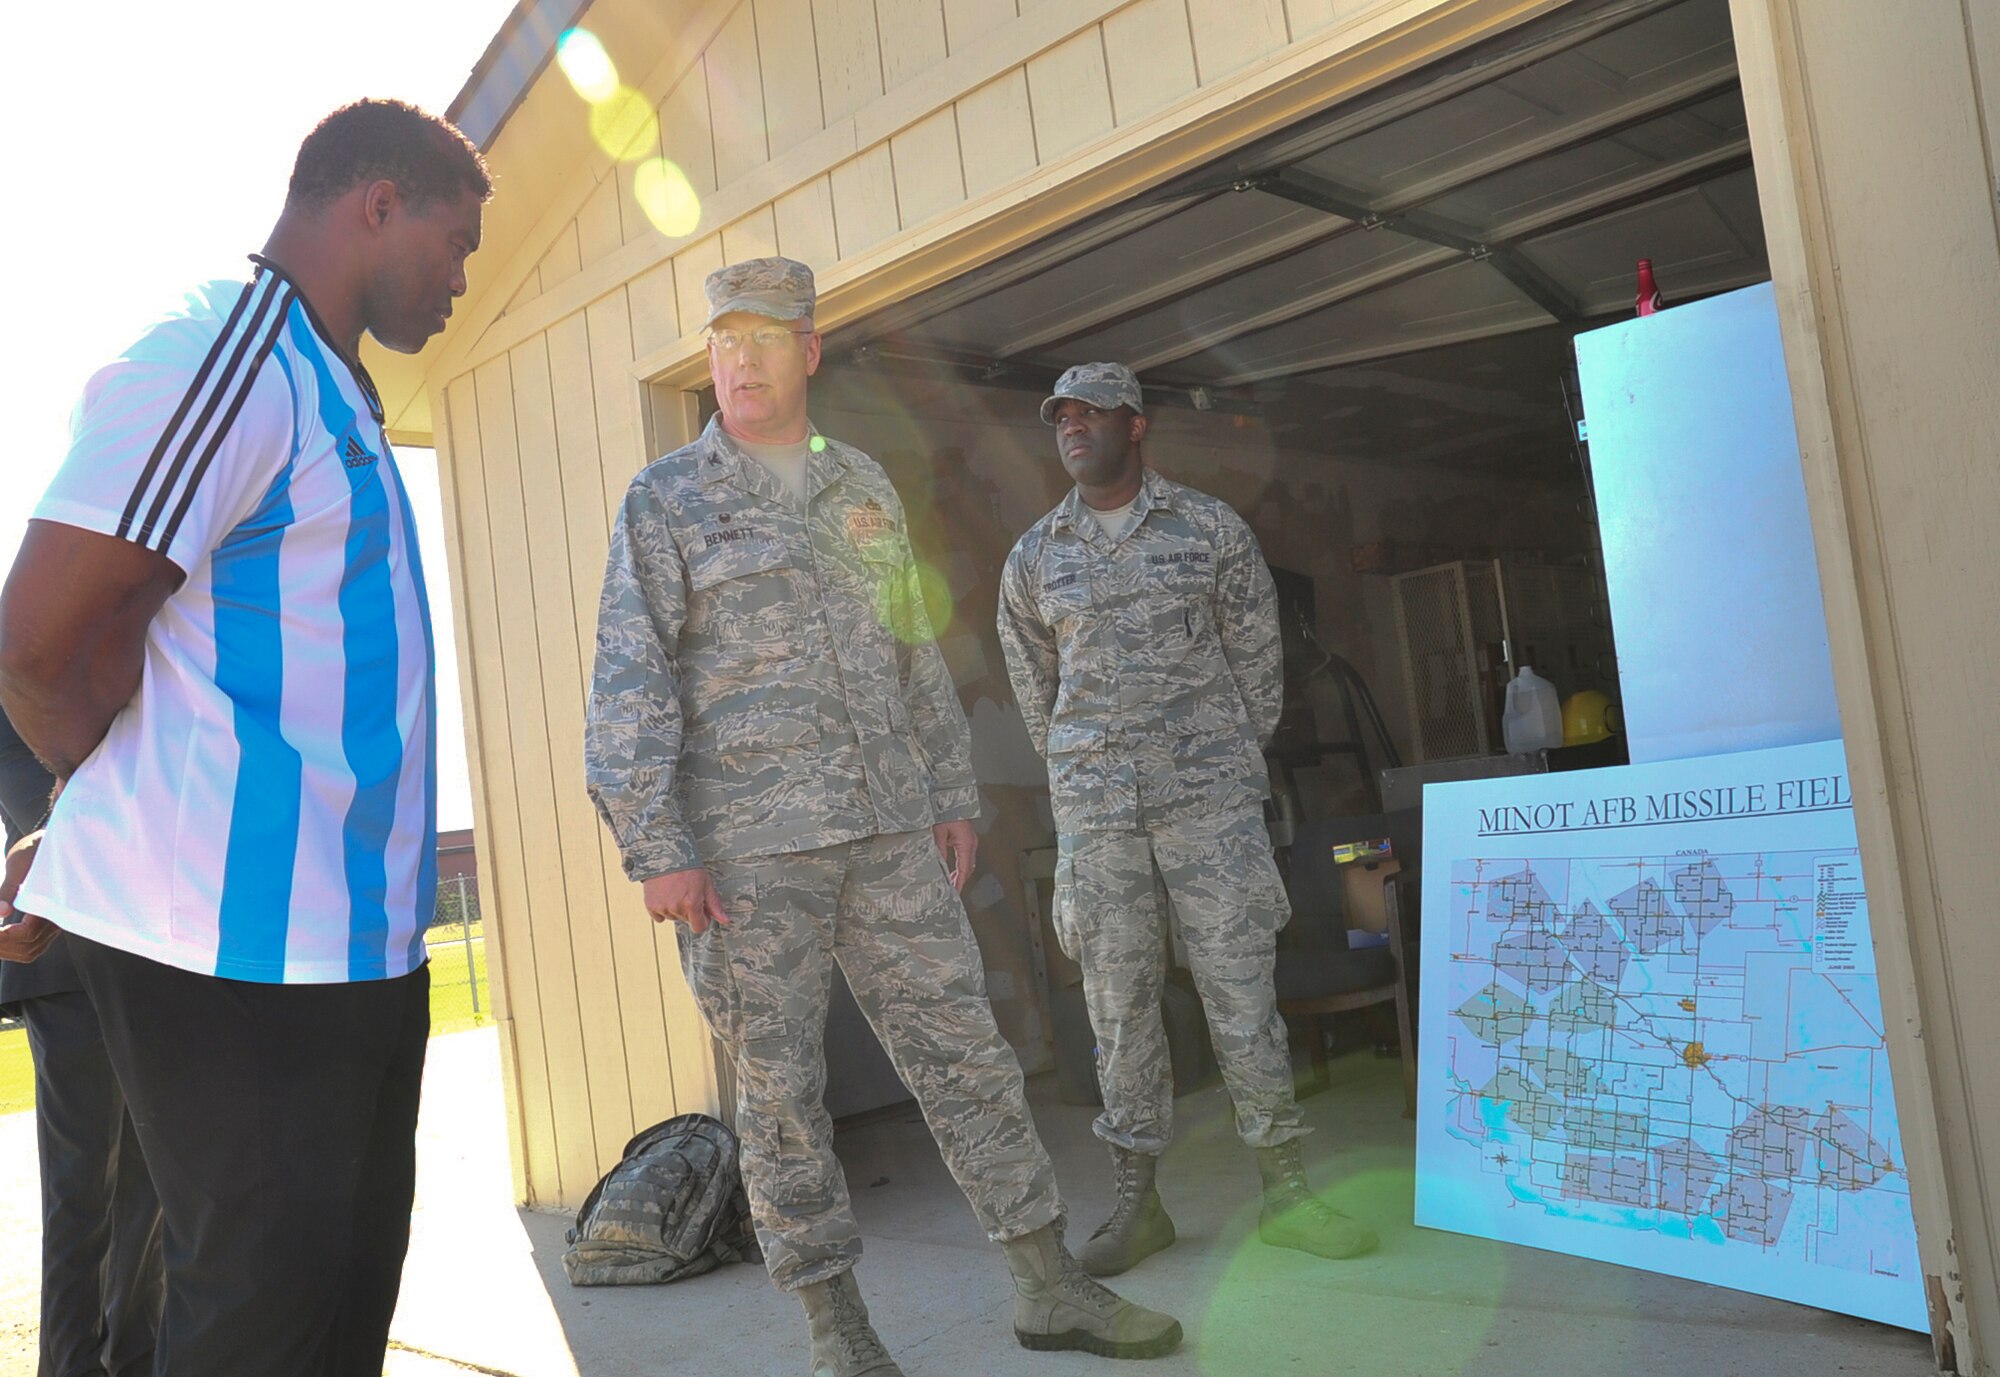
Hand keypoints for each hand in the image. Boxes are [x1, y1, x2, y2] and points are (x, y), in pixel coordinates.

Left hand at [0, 831, 59, 962]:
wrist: (58, 843)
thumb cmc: (38, 849)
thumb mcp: (19, 865)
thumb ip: (7, 891)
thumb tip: (1, 912)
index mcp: (54, 902)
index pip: (27, 934)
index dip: (3, 937)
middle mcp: (58, 917)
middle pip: (27, 948)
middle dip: (1, 946)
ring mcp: (54, 923)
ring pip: (29, 951)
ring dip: (6, 950)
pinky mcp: (48, 924)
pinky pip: (32, 946)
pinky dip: (13, 947)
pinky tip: (0, 937)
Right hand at [641, 868, 730, 934]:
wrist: (666, 854)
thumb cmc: (688, 866)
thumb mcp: (706, 883)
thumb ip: (714, 905)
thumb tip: (725, 920)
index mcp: (691, 904)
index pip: (699, 927)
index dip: (703, 919)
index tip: (701, 910)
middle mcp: (676, 908)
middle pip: (686, 920)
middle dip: (689, 910)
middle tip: (687, 892)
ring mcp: (662, 907)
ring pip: (672, 917)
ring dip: (675, 908)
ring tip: (675, 890)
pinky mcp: (650, 905)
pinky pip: (658, 916)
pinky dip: (662, 908)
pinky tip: (665, 895)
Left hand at [933, 819, 977, 892]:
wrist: (951, 798)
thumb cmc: (945, 812)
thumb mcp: (938, 833)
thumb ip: (938, 850)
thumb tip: (938, 865)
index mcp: (966, 843)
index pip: (964, 869)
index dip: (959, 882)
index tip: (955, 892)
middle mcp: (972, 843)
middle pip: (968, 868)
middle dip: (961, 880)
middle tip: (952, 890)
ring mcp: (971, 840)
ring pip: (969, 862)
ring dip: (961, 873)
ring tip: (952, 881)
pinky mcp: (968, 838)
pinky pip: (967, 856)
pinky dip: (962, 865)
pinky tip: (954, 868)